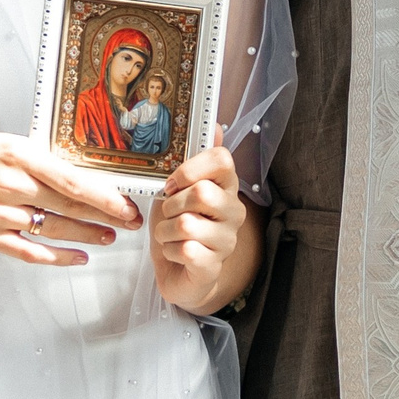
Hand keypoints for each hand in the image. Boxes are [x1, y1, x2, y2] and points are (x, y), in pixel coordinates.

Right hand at [0, 133, 141, 267]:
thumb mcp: (7, 144)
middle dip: (105, 217)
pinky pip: (28, 251)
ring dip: (86, 236)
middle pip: (68, 207)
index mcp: (19, 156)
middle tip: (130, 223)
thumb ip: (39, 161)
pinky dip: (56, 257)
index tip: (127, 205)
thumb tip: (80, 177)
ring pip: (52, 230)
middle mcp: (9, 185)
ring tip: (109, 238)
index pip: (72, 181)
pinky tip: (78, 257)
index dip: (105, 197)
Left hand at [150, 138, 245, 312]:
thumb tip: (216, 125)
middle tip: (168, 214)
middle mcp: (233, 211)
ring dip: (164, 231)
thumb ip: (195, 160)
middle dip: (171, 205)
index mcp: (226, 187)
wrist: (179, 272)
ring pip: (186, 224)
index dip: (191, 168)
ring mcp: (227, 240)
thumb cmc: (178, 228)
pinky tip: (176, 253)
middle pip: (202, 192)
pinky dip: (169, 251)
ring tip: (168, 236)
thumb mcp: (179, 190)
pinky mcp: (213, 266)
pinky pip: (185, 250)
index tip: (173, 183)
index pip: (222, 160)